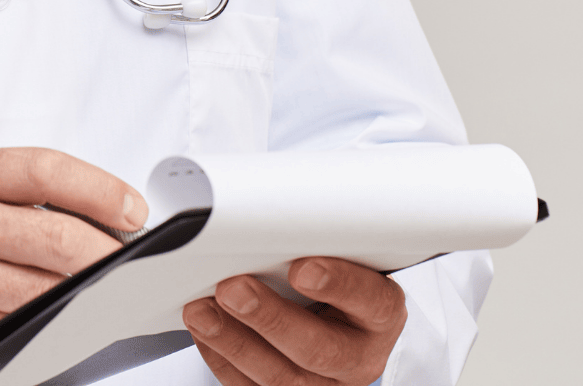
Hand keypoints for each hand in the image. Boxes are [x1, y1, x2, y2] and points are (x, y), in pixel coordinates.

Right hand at [0, 147, 146, 368]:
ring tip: (105, 287)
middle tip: (131, 259)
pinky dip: (47, 324)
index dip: (99, 188)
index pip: (44, 171)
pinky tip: (60, 316)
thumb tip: (94, 215)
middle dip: (108, 252)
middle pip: (55, 237)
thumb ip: (11, 192)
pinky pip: (18, 328)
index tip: (132, 208)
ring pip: (45, 290)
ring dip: (87, 293)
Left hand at [183, 258, 406, 385]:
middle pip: (318, 349)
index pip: (371, 301)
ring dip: (234, 341)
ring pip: (280, 376)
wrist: (336, 320)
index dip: (339, 285)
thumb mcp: (344, 256)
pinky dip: (221, 359)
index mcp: (380, 314)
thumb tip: (270, 213)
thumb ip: (319, 241)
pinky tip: (204, 332)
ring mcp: (323, 383)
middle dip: (270, 318)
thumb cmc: (336, 279)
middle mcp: (357, 356)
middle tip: (233, 289)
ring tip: (202, 311)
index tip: (303, 267)